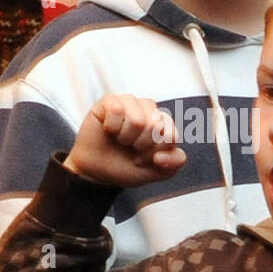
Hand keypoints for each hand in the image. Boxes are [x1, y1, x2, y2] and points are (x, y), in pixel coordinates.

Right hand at [65, 95, 185, 186]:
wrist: (98, 171)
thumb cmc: (129, 166)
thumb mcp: (159, 171)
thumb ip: (174, 163)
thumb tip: (161, 156)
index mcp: (166, 125)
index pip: (171, 136)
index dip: (156, 152)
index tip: (147, 158)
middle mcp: (151, 110)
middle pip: (155, 127)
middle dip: (141, 145)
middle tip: (131, 148)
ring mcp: (131, 103)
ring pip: (137, 120)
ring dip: (126, 137)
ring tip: (121, 140)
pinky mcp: (110, 100)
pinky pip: (117, 110)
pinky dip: (111, 126)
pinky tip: (109, 129)